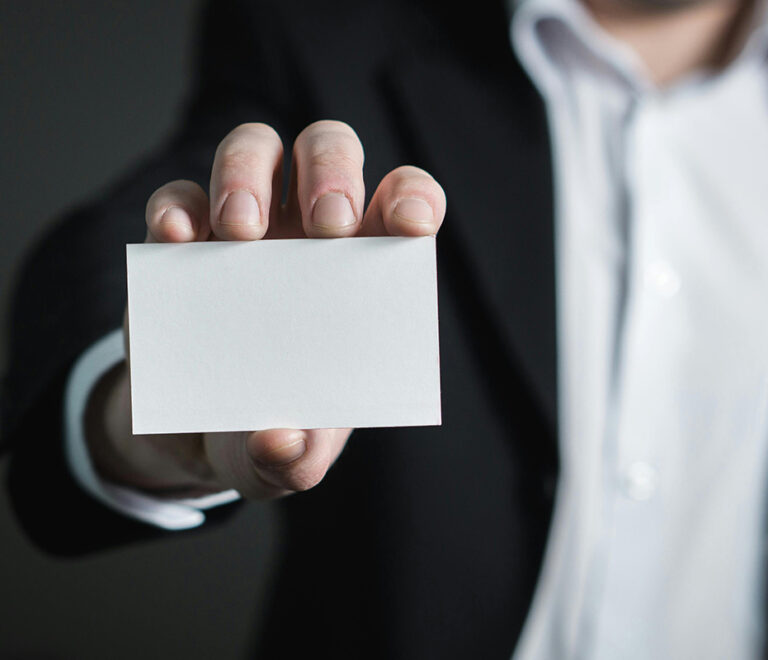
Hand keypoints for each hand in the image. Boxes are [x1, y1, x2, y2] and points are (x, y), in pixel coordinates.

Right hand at [86, 120, 445, 499]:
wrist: (201, 434)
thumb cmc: (270, 430)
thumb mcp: (289, 458)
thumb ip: (297, 458)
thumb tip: (282, 441)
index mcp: (361, 271)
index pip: (403, 203)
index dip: (414, 198)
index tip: (411, 226)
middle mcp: (307, 235)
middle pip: (328, 150)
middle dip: (332, 172)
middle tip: (326, 227)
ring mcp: (243, 230)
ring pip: (254, 149)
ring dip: (248, 174)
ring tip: (242, 233)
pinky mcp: (182, 242)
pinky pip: (179, 198)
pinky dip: (177, 207)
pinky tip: (179, 237)